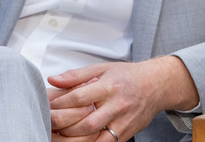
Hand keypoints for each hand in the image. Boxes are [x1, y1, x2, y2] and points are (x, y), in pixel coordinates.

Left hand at [48, 56, 198, 140]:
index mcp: (110, 86)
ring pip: (94, 139)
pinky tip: (76, 141)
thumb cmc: (128, 76)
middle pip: (86, 123)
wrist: (156, 85)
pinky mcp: (126, 134)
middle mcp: (117, 106)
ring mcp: (123, 122)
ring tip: (58, 136)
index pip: (80, 97)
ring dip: (72, 140)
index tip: (48, 105)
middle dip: (63, 126)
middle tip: (49, 123)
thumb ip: (77, 75)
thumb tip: (53, 79)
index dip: (60, 103)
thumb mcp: (102, 68)